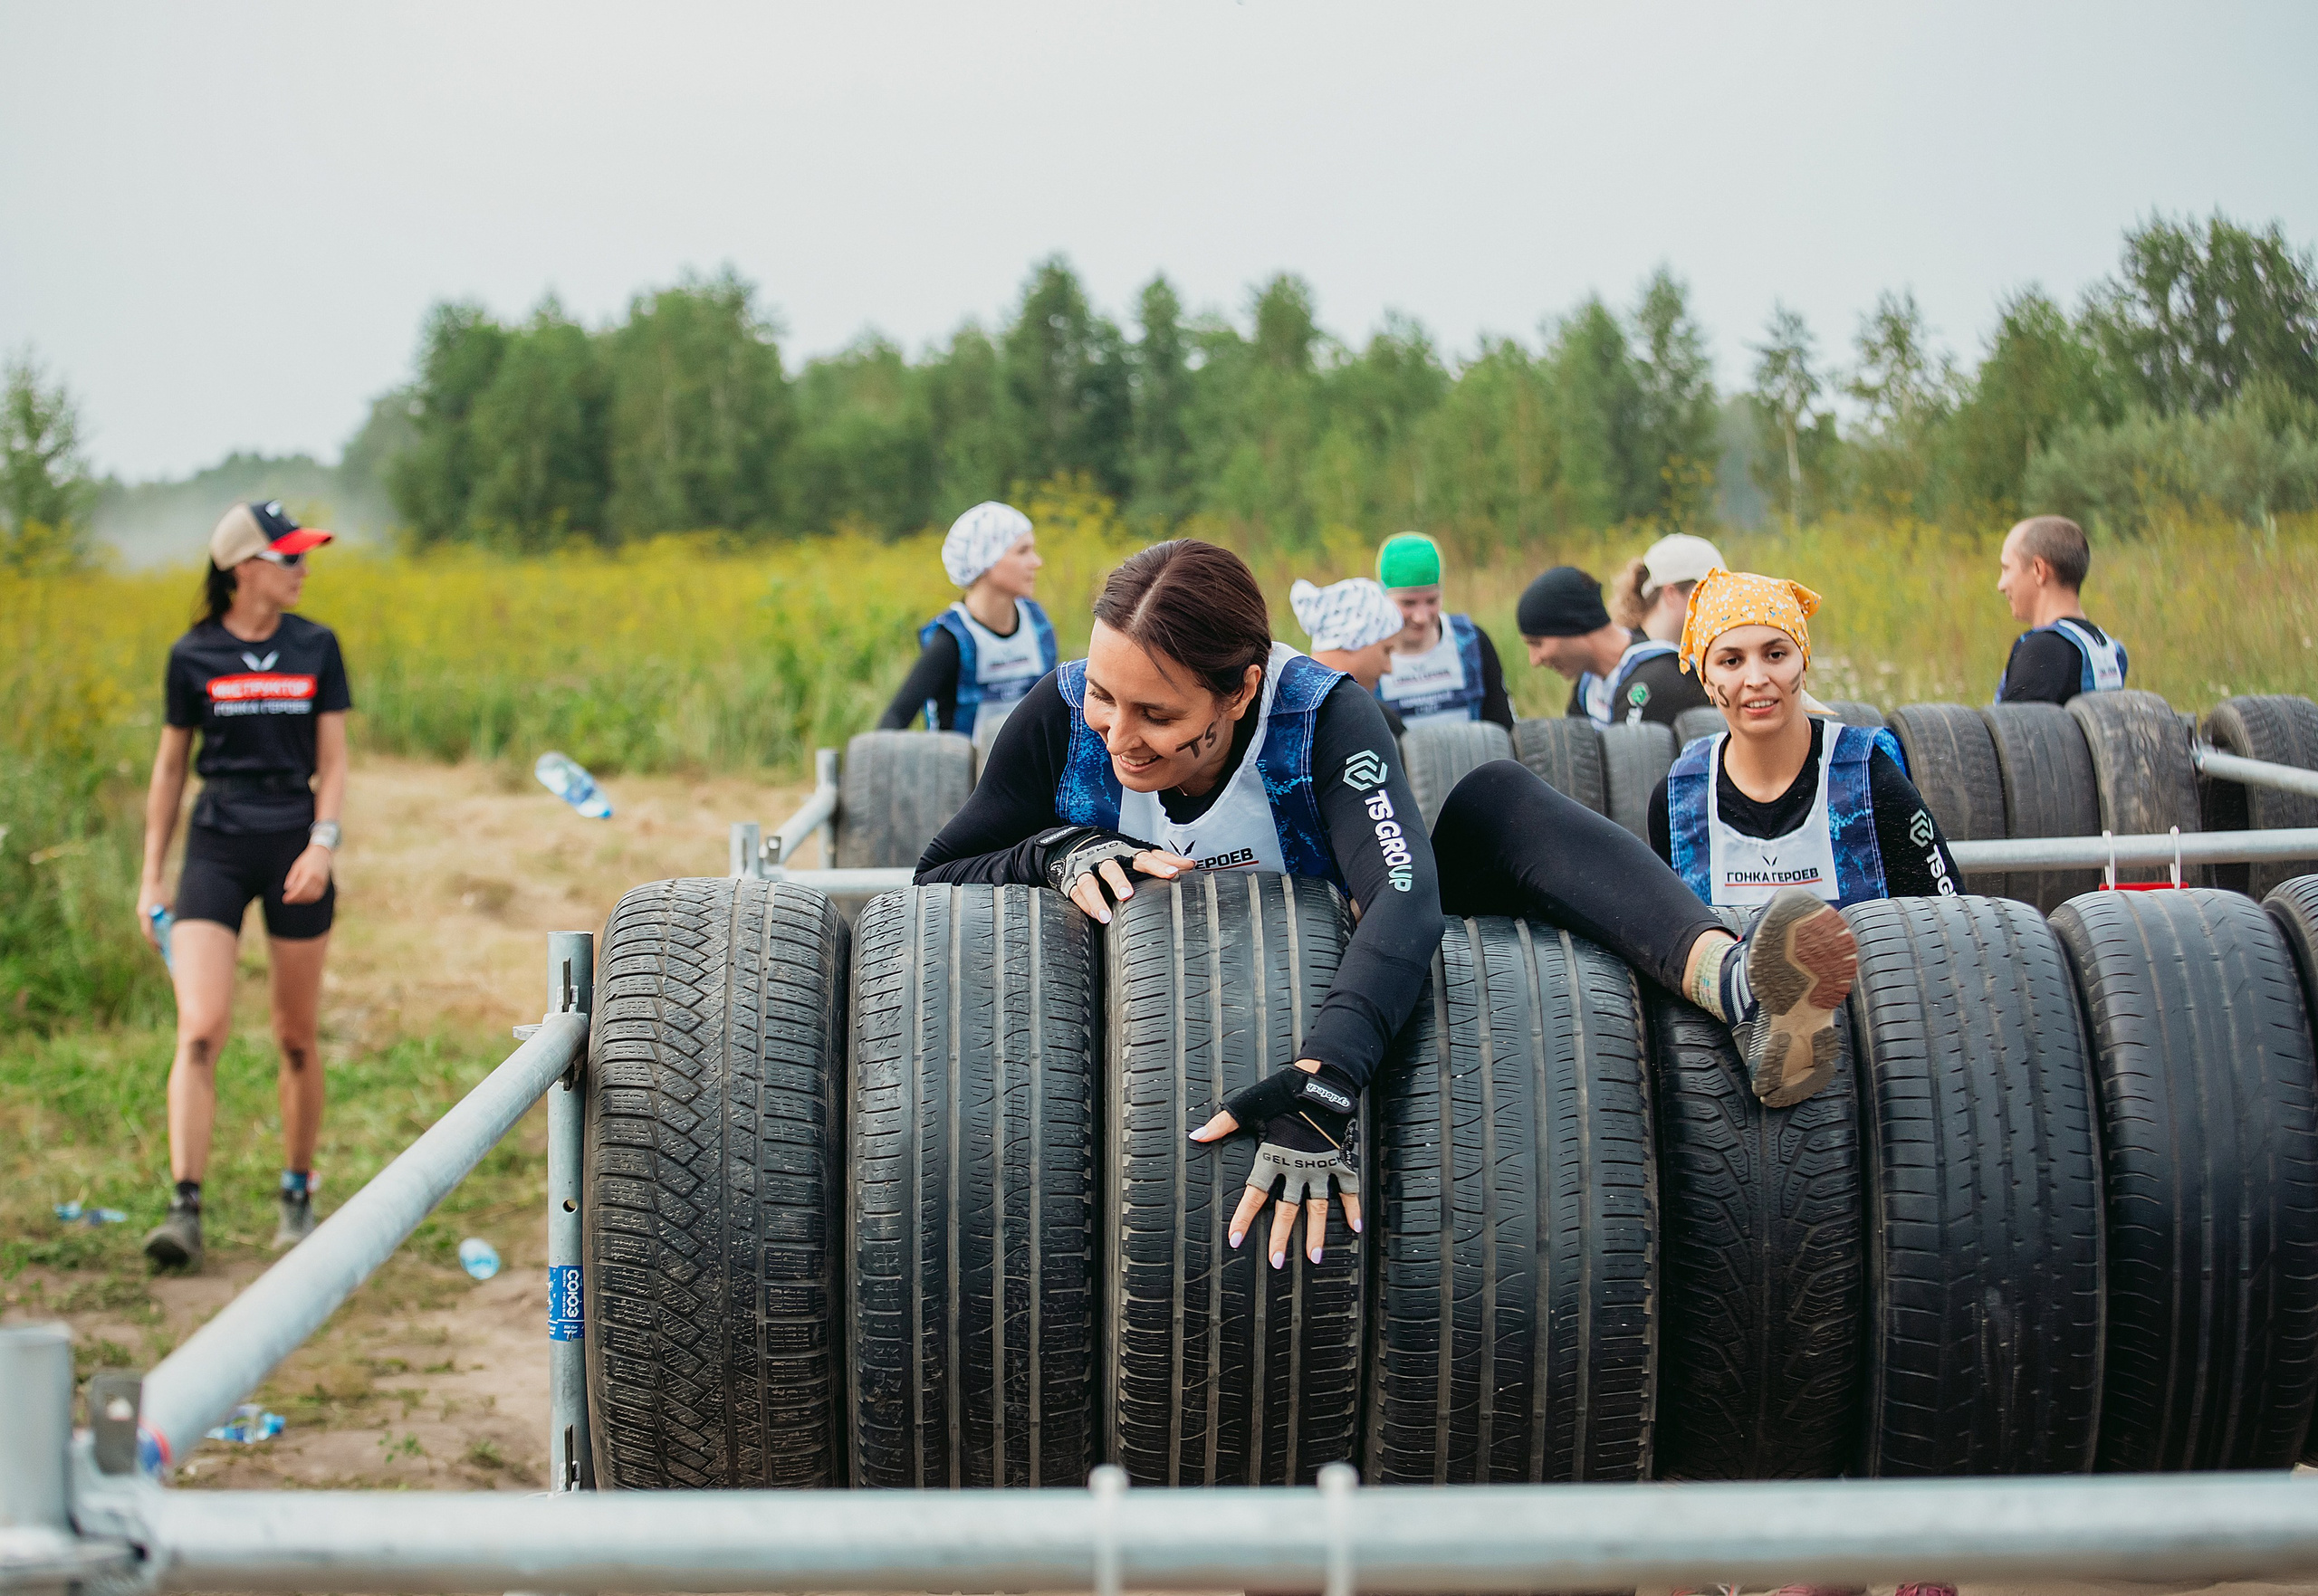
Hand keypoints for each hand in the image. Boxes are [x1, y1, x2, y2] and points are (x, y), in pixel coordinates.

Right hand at [136, 882, 167, 945]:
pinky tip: (161, 930)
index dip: (154, 942)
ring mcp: (142, 911)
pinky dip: (154, 927)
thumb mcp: (169, 906)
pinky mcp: (144, 908)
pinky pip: (148, 921)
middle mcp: (142, 914)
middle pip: (147, 931)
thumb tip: (176, 928)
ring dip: (154, 934)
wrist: (153, 880)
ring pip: (147, 926)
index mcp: (146, 915)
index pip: (148, 933)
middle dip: (154, 941)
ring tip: (163, 942)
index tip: (160, 950)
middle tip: (162, 949)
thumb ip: (170, 917)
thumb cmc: (162, 892)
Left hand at [280, 844, 332, 904]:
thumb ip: (292, 877)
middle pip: (306, 894)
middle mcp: (317, 879)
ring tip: (295, 899)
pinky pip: (318, 896)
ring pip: (313, 897)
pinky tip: (303, 898)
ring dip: (303, 900)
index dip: (291, 896)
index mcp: (309, 874)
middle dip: (296, 899)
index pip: (299, 889)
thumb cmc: (308, 859)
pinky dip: (310, 899)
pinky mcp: (325, 885)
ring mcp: (322, 883)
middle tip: (287, 900)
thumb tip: (287, 888)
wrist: (322, 853)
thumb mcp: (297, 865)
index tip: (284, 899)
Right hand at [1066, 849, 1194, 923]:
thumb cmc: (1114, 852)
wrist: (1074, 845)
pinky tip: (1094, 915)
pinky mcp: (1071, 881)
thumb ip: (1163, 859)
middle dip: (1118, 881)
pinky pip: (1075, 894)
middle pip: (1111, 868)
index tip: (1172, 874)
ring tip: (1106, 917)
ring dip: (1096, 900)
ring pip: (1088, 883)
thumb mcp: (1137, 852)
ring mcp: (1085, 870)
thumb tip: (1190, 864)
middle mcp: (1104, 858)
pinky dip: (1084, 905)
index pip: (1143, 857)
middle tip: (1127, 895)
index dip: (1158, 866)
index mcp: (1124, 851)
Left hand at [1189, 1059, 1363, 1264]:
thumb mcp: (1248, 1106)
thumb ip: (1222, 1124)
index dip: (1243, 1218)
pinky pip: (1349, 1190)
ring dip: (1316, 1235)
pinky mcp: (1340, 1161)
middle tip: (1277, 1262)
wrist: (1322, 1083)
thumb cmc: (1283, 1093)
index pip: (1254, 1195)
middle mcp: (1296, 1169)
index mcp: (1272, 1158)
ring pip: (1317, 1209)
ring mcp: (1320, 1168)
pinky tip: (1355, 1228)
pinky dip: (1352, 1208)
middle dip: (1281, 1238)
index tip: (1236, 1241)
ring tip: (1314, 1258)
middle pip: (1287, 1211)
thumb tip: (1196, 1136)